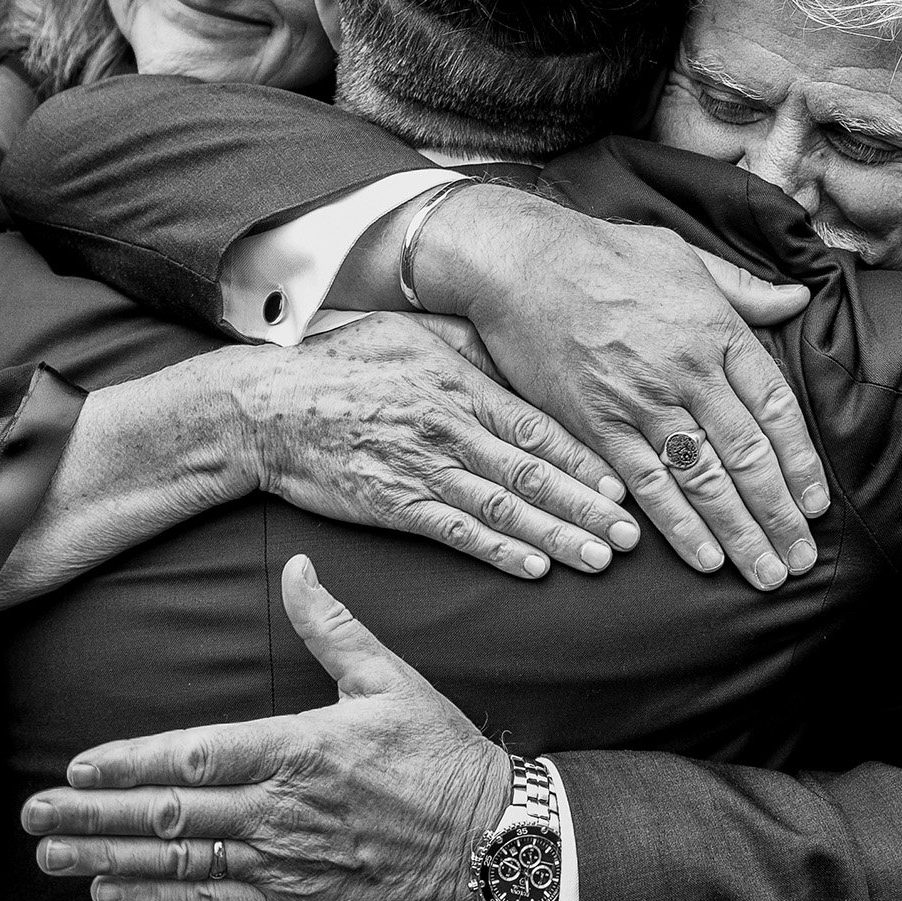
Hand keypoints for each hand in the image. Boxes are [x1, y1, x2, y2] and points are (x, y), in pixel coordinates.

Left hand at [21, 555, 509, 900]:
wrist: (489, 841)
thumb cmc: (439, 753)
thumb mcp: (390, 677)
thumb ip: (331, 627)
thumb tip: (297, 568)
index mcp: (301, 748)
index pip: (198, 755)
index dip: (132, 762)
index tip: (78, 762)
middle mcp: (283, 808)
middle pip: (171, 813)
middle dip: (95, 812)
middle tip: (33, 812)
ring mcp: (285, 858)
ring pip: (180, 859)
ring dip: (108, 856)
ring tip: (51, 852)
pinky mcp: (293, 897)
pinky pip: (211, 897)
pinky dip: (156, 895)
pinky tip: (109, 890)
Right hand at [230, 314, 637, 579]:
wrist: (268, 408)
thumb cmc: (340, 363)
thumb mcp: (410, 332)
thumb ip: (468, 346)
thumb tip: (518, 352)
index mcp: (458, 386)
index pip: (537, 428)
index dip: (586, 460)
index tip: (624, 483)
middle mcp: (448, 429)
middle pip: (533, 474)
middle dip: (589, 507)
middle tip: (633, 535)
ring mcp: (421, 470)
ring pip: (504, 508)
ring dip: (558, 536)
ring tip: (601, 559)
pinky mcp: (394, 505)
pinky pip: (458, 533)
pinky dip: (500, 552)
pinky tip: (535, 568)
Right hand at [420, 185, 828, 589]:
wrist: (522, 263)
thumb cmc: (604, 255)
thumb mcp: (685, 256)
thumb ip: (744, 288)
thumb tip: (799, 299)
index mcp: (716, 331)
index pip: (776, 408)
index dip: (801, 462)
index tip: (817, 504)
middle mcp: (687, 371)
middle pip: (748, 455)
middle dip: (779, 514)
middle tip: (801, 559)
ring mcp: (642, 401)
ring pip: (705, 479)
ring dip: (740, 533)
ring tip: (767, 573)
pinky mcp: (597, 424)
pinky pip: (647, 485)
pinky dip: (679, 526)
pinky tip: (705, 559)